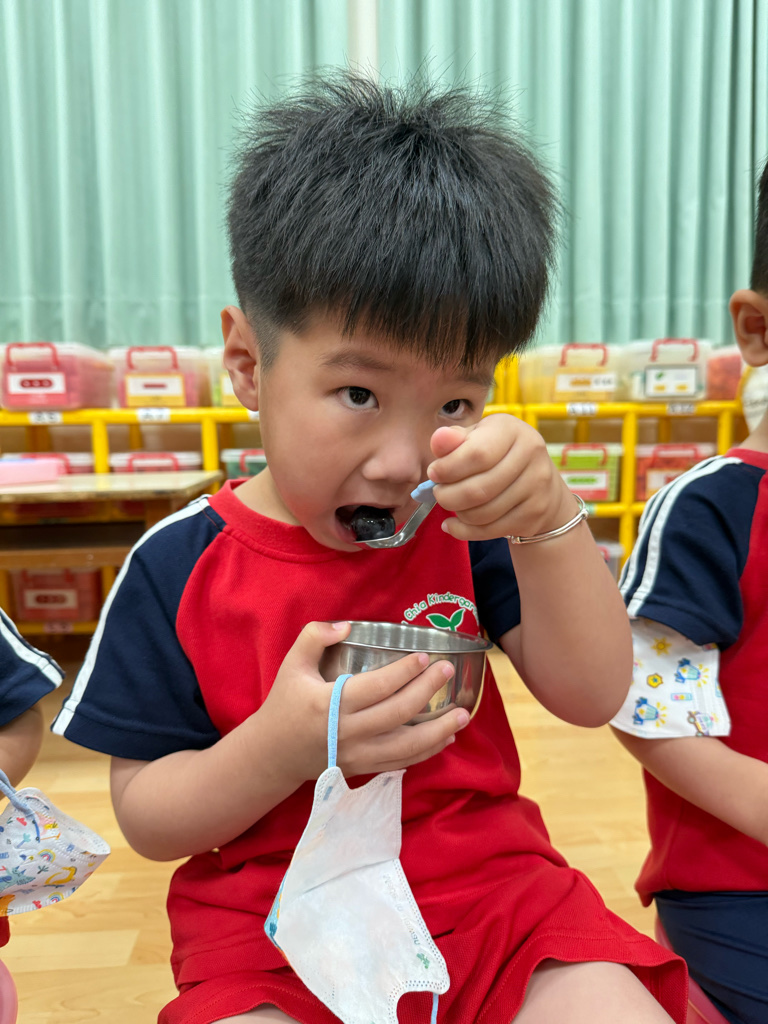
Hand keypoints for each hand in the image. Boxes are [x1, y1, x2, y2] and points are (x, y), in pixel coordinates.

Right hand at [258, 621, 470, 783]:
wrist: (272, 754)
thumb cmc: (284, 703)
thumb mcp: (291, 664)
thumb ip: (314, 637)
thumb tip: (347, 625)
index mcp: (328, 704)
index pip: (375, 687)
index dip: (403, 672)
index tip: (424, 657)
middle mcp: (346, 732)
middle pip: (396, 714)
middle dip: (426, 691)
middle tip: (446, 670)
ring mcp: (356, 755)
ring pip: (405, 746)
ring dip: (438, 731)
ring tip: (463, 714)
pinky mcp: (362, 768)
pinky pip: (401, 762)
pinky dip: (427, 752)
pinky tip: (445, 738)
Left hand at [427, 413, 576, 540]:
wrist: (541, 482)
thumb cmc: (497, 455)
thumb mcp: (476, 438)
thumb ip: (453, 439)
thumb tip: (438, 440)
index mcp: (511, 429)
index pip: (476, 454)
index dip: (448, 468)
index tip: (434, 473)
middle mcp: (531, 454)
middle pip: (479, 489)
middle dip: (448, 496)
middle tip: (439, 493)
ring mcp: (537, 486)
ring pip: (483, 513)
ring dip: (458, 513)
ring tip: (452, 505)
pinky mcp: (535, 513)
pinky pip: (491, 530)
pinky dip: (464, 531)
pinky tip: (453, 525)